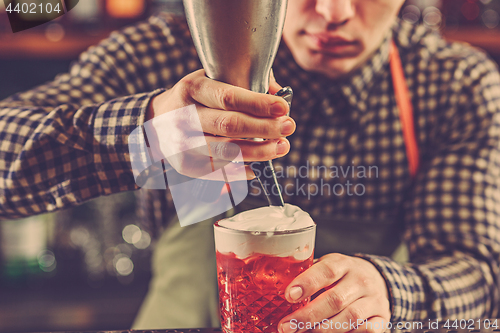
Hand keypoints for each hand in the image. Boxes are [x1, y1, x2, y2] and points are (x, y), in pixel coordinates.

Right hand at [144, 70, 294, 179]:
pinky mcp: (185, 165)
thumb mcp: (212, 78)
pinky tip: (258, 166)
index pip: (229, 97)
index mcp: (192, 88)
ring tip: (281, 147)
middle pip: (229, 125)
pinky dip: (241, 170)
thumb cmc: (196, 97)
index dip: (258, 103)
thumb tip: (279, 92)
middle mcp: (184, 116)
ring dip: (258, 151)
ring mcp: (182, 143)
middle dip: (264, 128)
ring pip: (226, 152)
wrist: (157, 120)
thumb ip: (245, 80)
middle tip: (289, 127)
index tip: (283, 107)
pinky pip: (218, 172)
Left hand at [279, 254, 390, 332]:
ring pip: (349, 318)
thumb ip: (309, 274)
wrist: (378, 279)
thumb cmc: (342, 274)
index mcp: (343, 263)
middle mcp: (361, 280)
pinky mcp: (382, 317)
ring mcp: (374, 299)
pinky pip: (367, 330)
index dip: (307, 283)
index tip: (289, 296)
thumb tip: (277, 286)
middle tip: (286, 327)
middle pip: (335, 299)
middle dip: (308, 316)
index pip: (327, 270)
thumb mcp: (328, 266)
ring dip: (323, 330)